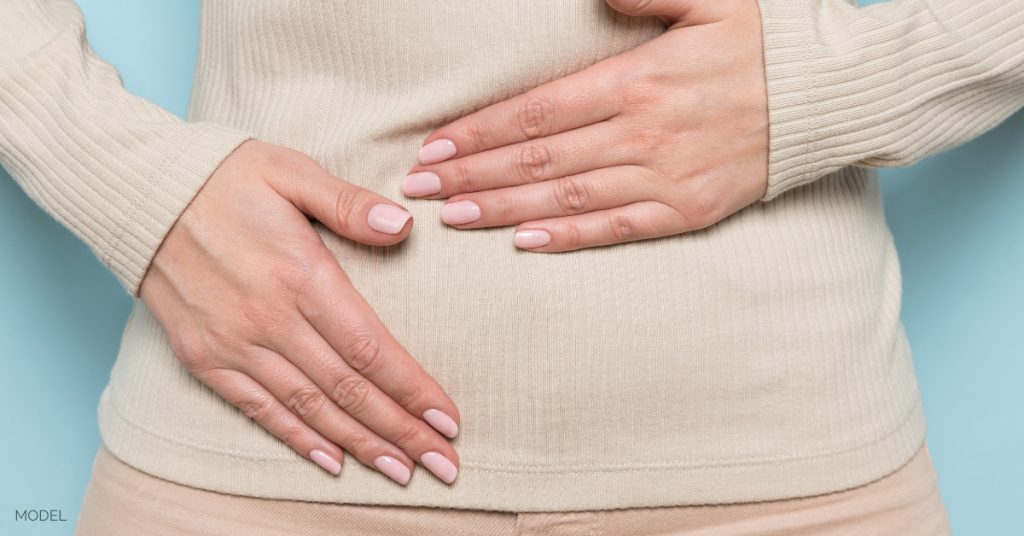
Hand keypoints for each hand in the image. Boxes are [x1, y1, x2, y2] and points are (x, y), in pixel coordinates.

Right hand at [139, 140, 460, 484]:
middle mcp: (270, 320)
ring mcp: (234, 344)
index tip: (448, 419)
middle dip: (401, 431)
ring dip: (360, 445)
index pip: (371, 349)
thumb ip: (349, 204)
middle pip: (349, 391)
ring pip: (310, 409)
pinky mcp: (205, 358)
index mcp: (301, 275)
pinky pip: (258, 409)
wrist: (138, 193)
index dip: (413, 389)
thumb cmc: (224, 177)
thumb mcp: (291, 172)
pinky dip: (297, 438)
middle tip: (443, 463)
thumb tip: (404, 225)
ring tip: (401, 470)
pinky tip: (332, 462)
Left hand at [402, 0, 767, 250]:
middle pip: (538, 160)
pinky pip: (619, 230)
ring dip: (504, 211)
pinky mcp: (689, 210)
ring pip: (567, 199)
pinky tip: (526, 245)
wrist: (830, 96)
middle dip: (473, 175)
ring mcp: (664, 177)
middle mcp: (642, 133)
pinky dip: (570, 240)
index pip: (537, 111)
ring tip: (454, 217)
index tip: (436, 146)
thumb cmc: (764, 39)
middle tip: (421, 188)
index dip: (480, 132)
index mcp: (638, 80)